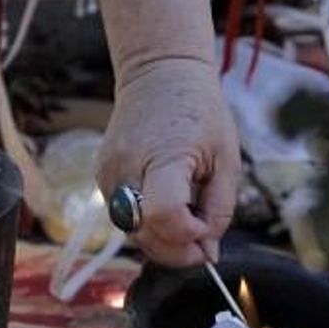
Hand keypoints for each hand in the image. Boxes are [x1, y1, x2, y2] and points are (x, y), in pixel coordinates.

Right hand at [97, 58, 239, 266]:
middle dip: (178, 250)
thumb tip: (208, 253)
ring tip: (189, 221)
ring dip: (164, 241)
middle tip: (204, 243)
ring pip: (133, 234)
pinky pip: (126, 219)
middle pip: (145, 235)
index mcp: (163, 156)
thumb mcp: (226, 158)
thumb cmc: (199, 112)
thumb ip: (220, 208)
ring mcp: (108, 175)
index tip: (207, 230)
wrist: (158, 74)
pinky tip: (171, 211)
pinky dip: (150, 226)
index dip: (188, 234)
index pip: (165, 215)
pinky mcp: (102, 179)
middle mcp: (126, 168)